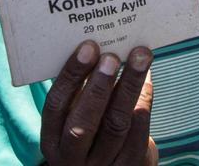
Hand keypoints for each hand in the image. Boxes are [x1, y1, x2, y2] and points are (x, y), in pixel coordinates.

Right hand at [41, 42, 156, 165]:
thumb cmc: (90, 128)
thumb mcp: (75, 115)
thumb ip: (81, 90)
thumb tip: (102, 45)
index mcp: (52, 139)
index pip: (56, 106)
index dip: (71, 76)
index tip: (87, 48)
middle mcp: (72, 158)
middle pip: (82, 124)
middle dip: (98, 87)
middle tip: (112, 56)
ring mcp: (100, 165)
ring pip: (115, 126)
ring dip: (128, 88)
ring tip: (140, 58)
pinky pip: (137, 136)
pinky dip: (142, 104)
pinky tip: (146, 81)